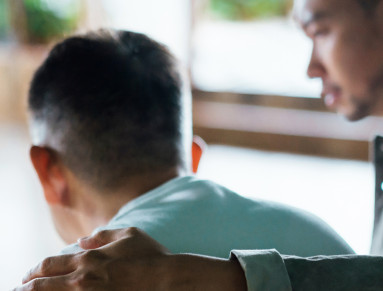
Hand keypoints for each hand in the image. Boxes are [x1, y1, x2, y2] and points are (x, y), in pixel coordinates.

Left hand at [13, 227, 246, 290]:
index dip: (34, 271)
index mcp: (88, 259)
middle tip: (21, 289)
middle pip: (42, 287)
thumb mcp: (129, 234)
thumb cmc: (150, 256)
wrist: (167, 281)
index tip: (28, 275)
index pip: (49, 265)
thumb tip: (83, 240)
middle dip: (28, 288)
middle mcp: (83, 280)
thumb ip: (103, 235)